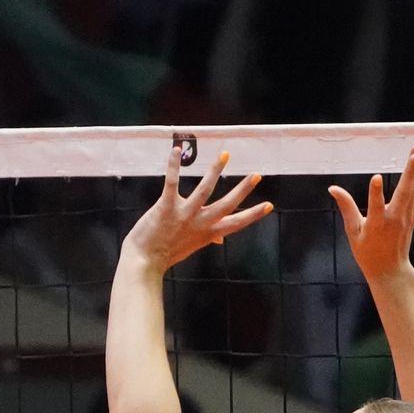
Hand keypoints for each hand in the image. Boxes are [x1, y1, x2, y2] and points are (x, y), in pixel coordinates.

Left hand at [122, 149, 272, 276]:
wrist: (144, 262)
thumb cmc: (166, 253)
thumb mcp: (192, 246)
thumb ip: (207, 238)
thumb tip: (221, 239)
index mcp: (207, 233)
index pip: (236, 223)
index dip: (253, 215)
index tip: (269, 205)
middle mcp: (199, 222)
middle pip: (227, 204)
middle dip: (243, 189)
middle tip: (257, 175)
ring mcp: (184, 214)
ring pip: (204, 189)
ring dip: (215, 170)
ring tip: (225, 155)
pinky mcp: (165, 207)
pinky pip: (172, 182)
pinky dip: (173, 165)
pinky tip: (177, 150)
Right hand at [329, 149, 413, 288]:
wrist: (390, 270)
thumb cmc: (368, 253)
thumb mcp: (353, 232)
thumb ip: (346, 208)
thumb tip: (333, 188)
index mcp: (376, 225)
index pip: (375, 207)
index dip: (375, 193)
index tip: (375, 177)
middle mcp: (395, 220)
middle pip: (404, 193)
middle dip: (411, 172)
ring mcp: (406, 218)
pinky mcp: (412, 216)